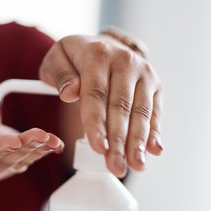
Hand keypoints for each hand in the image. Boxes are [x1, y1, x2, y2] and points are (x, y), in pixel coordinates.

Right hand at [0, 107, 63, 186]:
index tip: (13, 141)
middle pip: (6, 159)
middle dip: (25, 147)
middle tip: (42, 135)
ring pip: (20, 160)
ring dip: (38, 150)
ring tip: (54, 141)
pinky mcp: (9, 162)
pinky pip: (27, 158)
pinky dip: (42, 150)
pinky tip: (55, 143)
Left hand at [39, 34, 162, 176]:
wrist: (102, 44)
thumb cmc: (74, 57)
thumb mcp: (56, 58)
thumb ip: (59, 75)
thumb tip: (70, 93)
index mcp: (97, 54)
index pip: (96, 94)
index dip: (97, 123)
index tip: (98, 147)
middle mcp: (124, 61)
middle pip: (121, 107)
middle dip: (119, 140)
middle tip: (115, 166)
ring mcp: (143, 72)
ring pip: (141, 112)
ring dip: (138, 141)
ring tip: (135, 165)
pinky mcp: (155, 84)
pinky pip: (154, 111)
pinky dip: (154, 132)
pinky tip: (153, 151)